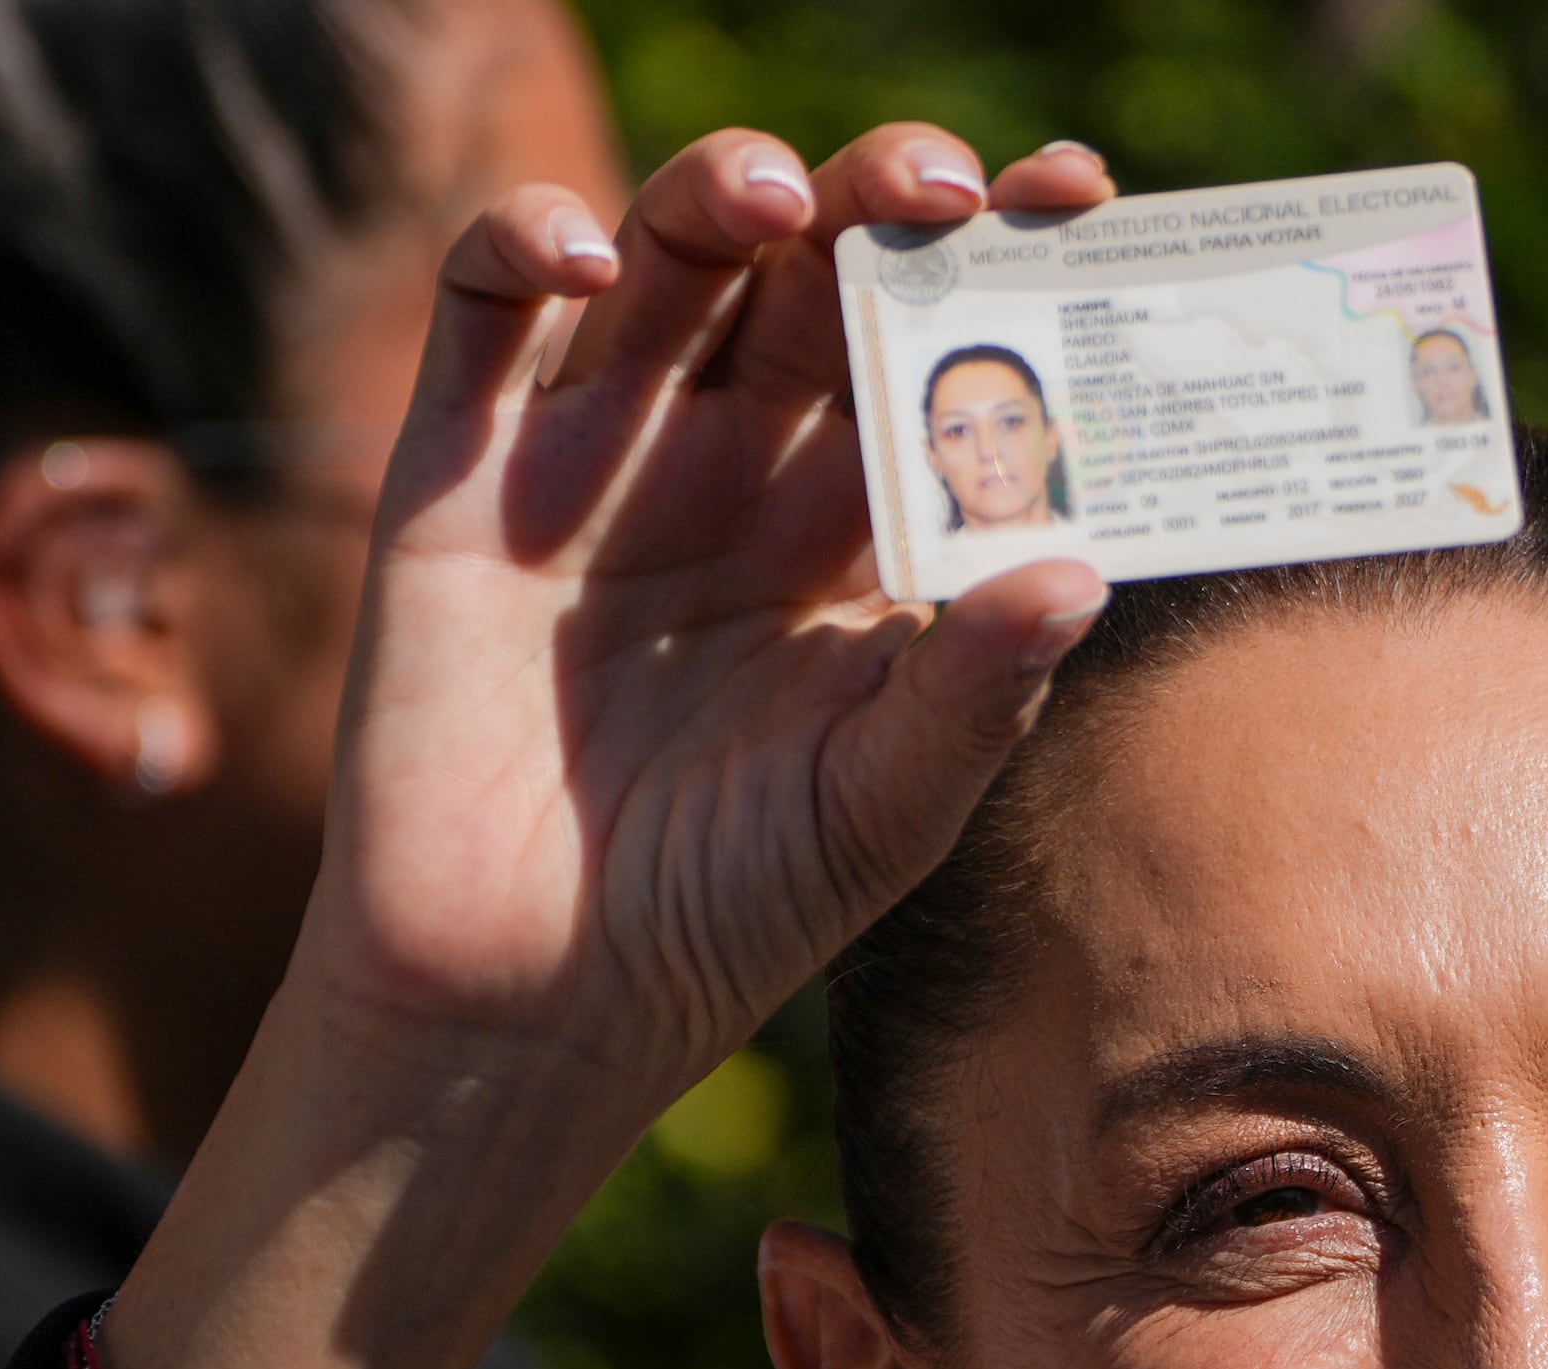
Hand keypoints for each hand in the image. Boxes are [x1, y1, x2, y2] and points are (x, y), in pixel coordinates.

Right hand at [310, 122, 1113, 1109]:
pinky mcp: (463, 467)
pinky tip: (587, 257)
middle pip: (819, 274)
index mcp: (856, 531)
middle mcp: (740, 467)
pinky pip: (491, 306)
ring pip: (670, 255)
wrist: (528, 1001)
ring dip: (725, 188)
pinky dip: (527, 241)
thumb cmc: (726, 913)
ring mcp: (603, 454)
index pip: (945, 356)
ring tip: (781, 201)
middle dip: (887, 203)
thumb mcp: (880, 810)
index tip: (1077, 204)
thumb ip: (976, 692)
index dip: (1008, 269)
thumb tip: (1083, 569)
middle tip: (949, 190)